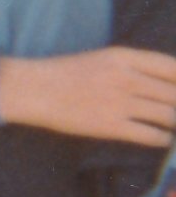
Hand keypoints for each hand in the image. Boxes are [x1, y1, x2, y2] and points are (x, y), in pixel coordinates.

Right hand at [0, 49, 175, 146]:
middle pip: (175, 93)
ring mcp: (120, 103)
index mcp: (124, 57)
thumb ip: (134, 67)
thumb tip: (168, 81)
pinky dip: (162, 139)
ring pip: (168, 115)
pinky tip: (160, 138)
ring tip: (170, 124)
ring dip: (173, 122)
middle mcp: (127, 78)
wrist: (33, 89)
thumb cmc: (66, 73)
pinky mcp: (111, 126)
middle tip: (174, 111)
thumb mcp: (103, 59)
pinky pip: (151, 135)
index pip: (173, 67)